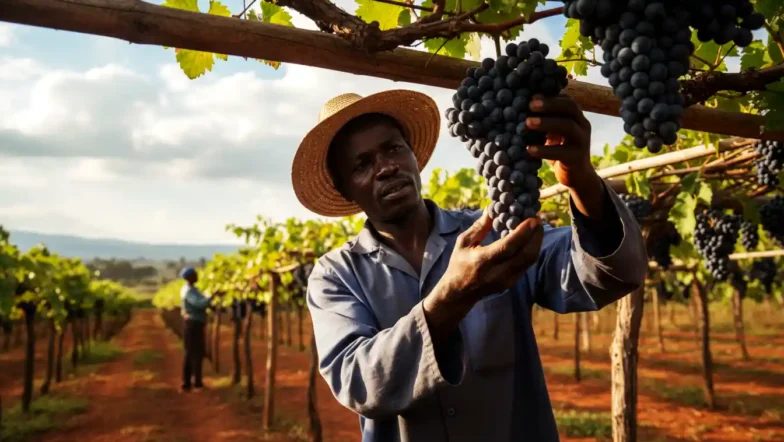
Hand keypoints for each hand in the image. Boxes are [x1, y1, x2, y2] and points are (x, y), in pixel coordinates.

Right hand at [423, 209, 543, 340]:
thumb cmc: (459, 264)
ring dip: (536, 242)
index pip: (508, 247)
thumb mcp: (463, 243)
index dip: (523, 232)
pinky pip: (526, 264)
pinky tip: (530, 238)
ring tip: (536, 227)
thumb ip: (479, 227)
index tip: (532, 218)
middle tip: (537, 219)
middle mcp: (497, 273)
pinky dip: (531, 249)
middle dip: (536, 235)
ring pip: (530, 260)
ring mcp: (507, 280)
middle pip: (526, 255)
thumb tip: (492, 208)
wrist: (459, 294)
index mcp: (482, 261)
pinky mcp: (512, 283)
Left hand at [524, 95, 595, 189]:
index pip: (566, 100)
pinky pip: (561, 152)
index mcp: (577, 117)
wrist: (577, 176)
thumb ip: (545, 120)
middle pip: (570, 107)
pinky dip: (544, 150)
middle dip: (550, 104)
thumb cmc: (560, 150)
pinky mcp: (577, 158)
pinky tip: (529, 149)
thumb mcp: (553, 133)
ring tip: (527, 123)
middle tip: (530, 105)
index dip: (550, 97)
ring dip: (546, 123)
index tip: (531, 97)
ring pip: (568, 126)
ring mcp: (582, 141)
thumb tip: (528, 103)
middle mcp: (582, 126)